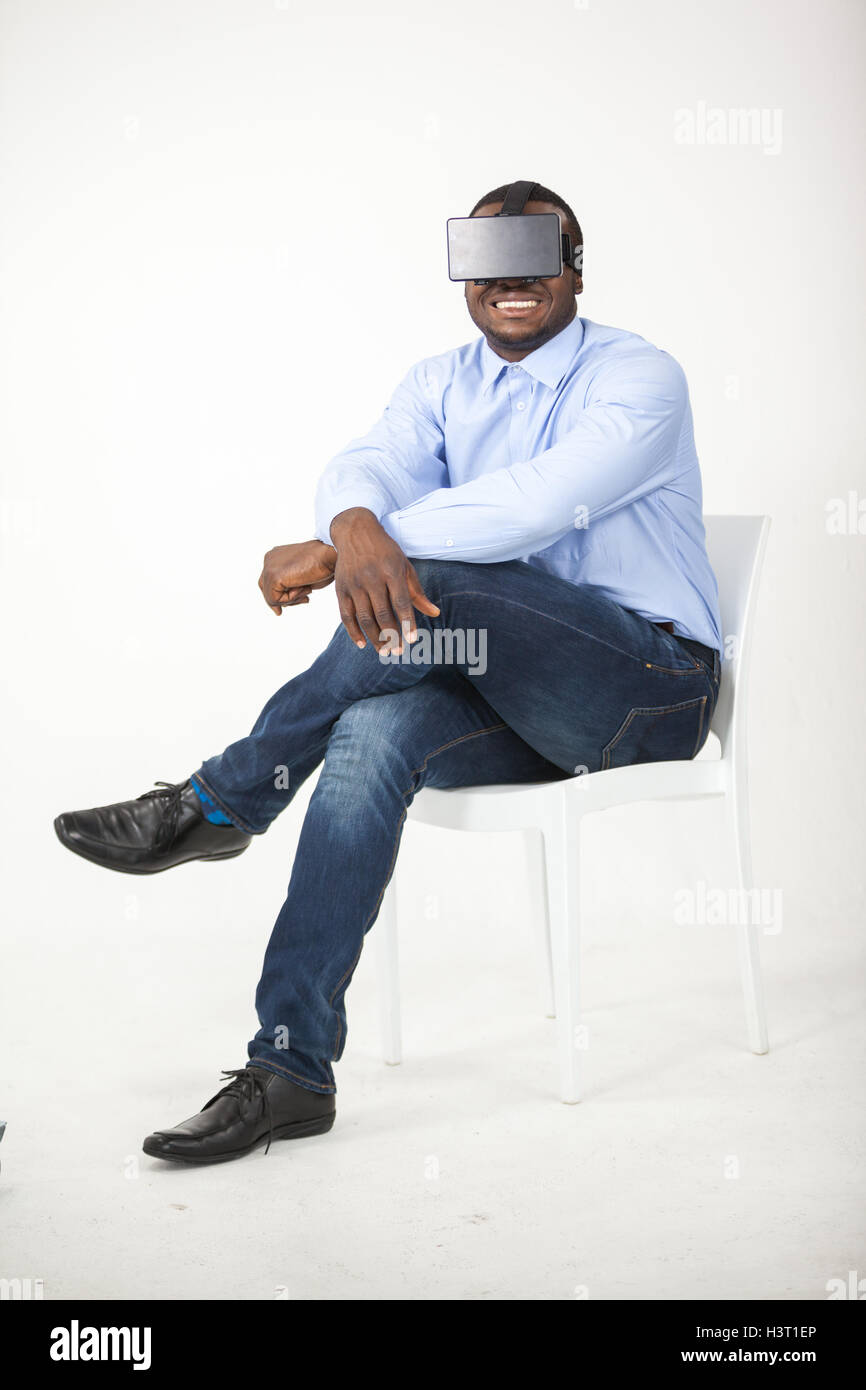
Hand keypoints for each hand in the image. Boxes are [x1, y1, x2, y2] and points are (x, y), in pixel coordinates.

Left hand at [258, 540, 335, 614]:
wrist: (331, 554)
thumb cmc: (323, 564)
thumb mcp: (301, 576)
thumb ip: (289, 585)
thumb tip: (278, 607)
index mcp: (276, 556)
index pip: (268, 582)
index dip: (281, 595)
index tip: (300, 599)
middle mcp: (269, 559)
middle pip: (266, 589)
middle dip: (284, 600)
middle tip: (305, 599)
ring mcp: (269, 567)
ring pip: (270, 597)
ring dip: (292, 599)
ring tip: (308, 588)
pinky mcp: (273, 576)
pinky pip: (275, 600)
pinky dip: (292, 599)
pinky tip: (305, 587)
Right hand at [330, 507, 439, 651]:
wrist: (355, 532)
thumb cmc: (385, 551)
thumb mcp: (404, 566)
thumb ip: (417, 592)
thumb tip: (435, 614)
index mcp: (391, 571)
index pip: (401, 602)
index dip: (407, 622)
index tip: (412, 640)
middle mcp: (371, 578)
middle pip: (382, 613)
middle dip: (391, 635)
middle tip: (398, 652)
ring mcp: (354, 584)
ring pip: (364, 618)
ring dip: (374, 638)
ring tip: (384, 651)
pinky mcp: (341, 589)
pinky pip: (346, 615)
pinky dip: (352, 632)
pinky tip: (362, 644)